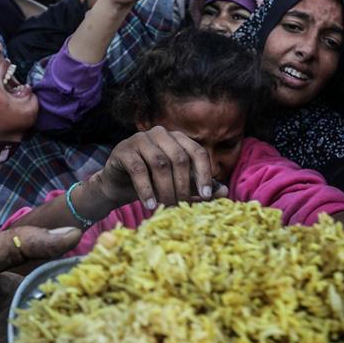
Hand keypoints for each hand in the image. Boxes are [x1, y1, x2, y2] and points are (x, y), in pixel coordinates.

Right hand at [90, 126, 228, 210]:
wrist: (118, 185)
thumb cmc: (152, 183)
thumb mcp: (178, 185)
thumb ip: (199, 186)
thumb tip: (225, 192)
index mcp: (178, 139)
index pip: (197, 152)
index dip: (204, 174)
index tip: (206, 197)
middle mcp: (161, 134)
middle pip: (179, 158)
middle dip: (183, 186)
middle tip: (183, 206)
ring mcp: (140, 139)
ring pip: (160, 163)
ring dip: (166, 189)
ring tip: (166, 208)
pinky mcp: (123, 150)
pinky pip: (139, 169)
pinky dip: (147, 189)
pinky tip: (150, 205)